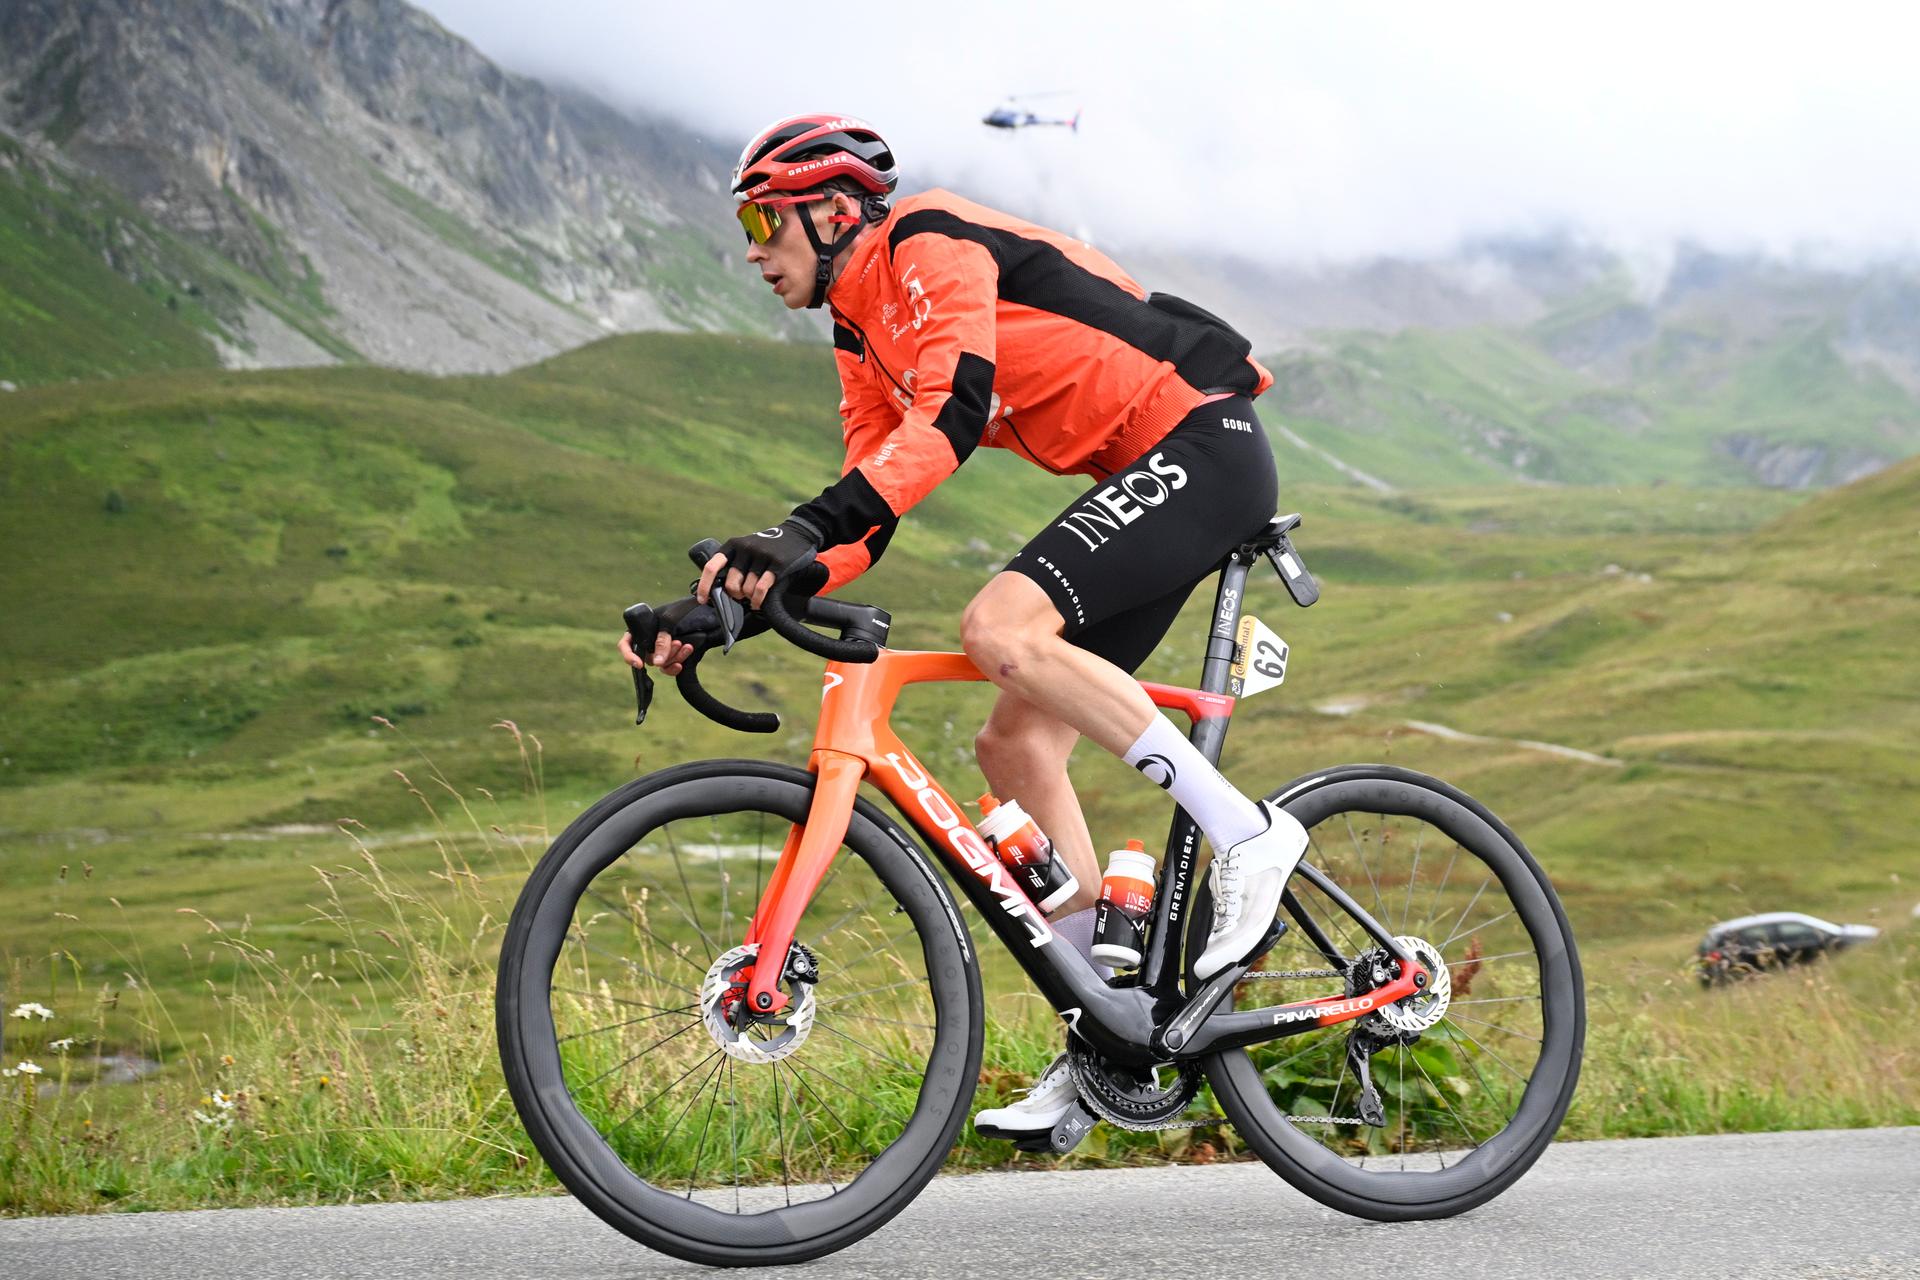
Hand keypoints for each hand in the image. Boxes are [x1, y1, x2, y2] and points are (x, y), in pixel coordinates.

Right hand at [617, 596, 724, 676]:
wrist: (703, 612)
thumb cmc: (680, 610)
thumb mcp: (668, 621)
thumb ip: (662, 641)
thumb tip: (657, 663)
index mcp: (640, 629)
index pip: (626, 645)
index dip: (629, 656)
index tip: (639, 664)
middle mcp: (648, 641)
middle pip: (648, 657)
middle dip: (663, 653)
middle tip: (677, 643)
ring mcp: (660, 650)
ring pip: (661, 663)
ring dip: (673, 657)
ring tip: (686, 646)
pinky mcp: (672, 656)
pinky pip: (670, 666)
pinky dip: (678, 662)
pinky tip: (686, 654)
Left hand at [700, 519, 820, 606]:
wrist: (798, 533)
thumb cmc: (768, 547)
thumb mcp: (746, 548)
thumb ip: (733, 563)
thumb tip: (717, 591)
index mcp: (733, 545)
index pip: (712, 567)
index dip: (705, 586)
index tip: (703, 600)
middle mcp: (745, 549)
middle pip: (730, 584)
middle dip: (735, 595)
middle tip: (741, 596)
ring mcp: (762, 556)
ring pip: (746, 589)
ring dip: (749, 598)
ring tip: (753, 598)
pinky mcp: (778, 564)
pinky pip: (761, 589)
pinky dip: (757, 600)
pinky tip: (757, 603)